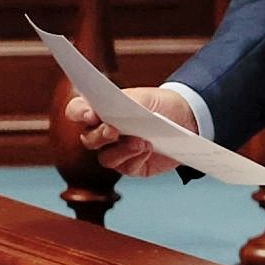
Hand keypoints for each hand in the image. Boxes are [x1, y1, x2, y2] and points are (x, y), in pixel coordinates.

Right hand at [64, 87, 197, 177]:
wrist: (187, 118)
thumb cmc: (160, 105)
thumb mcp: (144, 98)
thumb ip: (124, 103)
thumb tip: (109, 112)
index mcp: (101, 111)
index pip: (77, 111)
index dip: (79, 113)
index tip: (90, 114)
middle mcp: (103, 133)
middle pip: (88, 139)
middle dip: (100, 135)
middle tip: (113, 130)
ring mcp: (116, 151)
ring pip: (105, 158)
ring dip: (121, 150)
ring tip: (140, 142)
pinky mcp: (131, 166)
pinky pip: (127, 167)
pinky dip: (137, 157)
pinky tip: (148, 148)